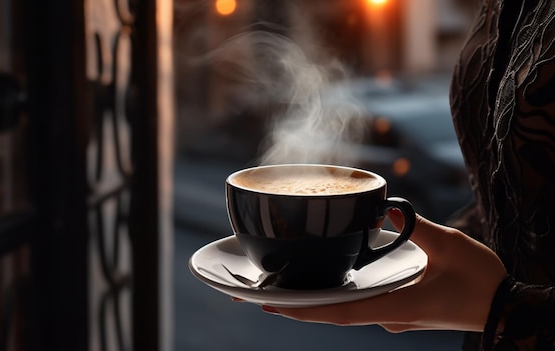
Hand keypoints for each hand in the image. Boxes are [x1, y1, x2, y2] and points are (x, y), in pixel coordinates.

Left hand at [261, 211, 506, 332]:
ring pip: (343, 308)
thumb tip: (384, 208)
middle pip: (332, 312)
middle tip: (257, 294)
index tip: (269, 305)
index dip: (302, 310)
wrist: (505, 306)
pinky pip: (358, 302)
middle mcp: (387, 314)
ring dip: (312, 300)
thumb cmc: (480, 281)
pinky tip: (322, 281)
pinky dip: (335, 293)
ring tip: (280, 287)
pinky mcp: (398, 308)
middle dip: (295, 306)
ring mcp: (391, 314)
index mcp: (395, 304)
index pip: (338, 312)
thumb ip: (416, 227)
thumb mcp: (450, 247)